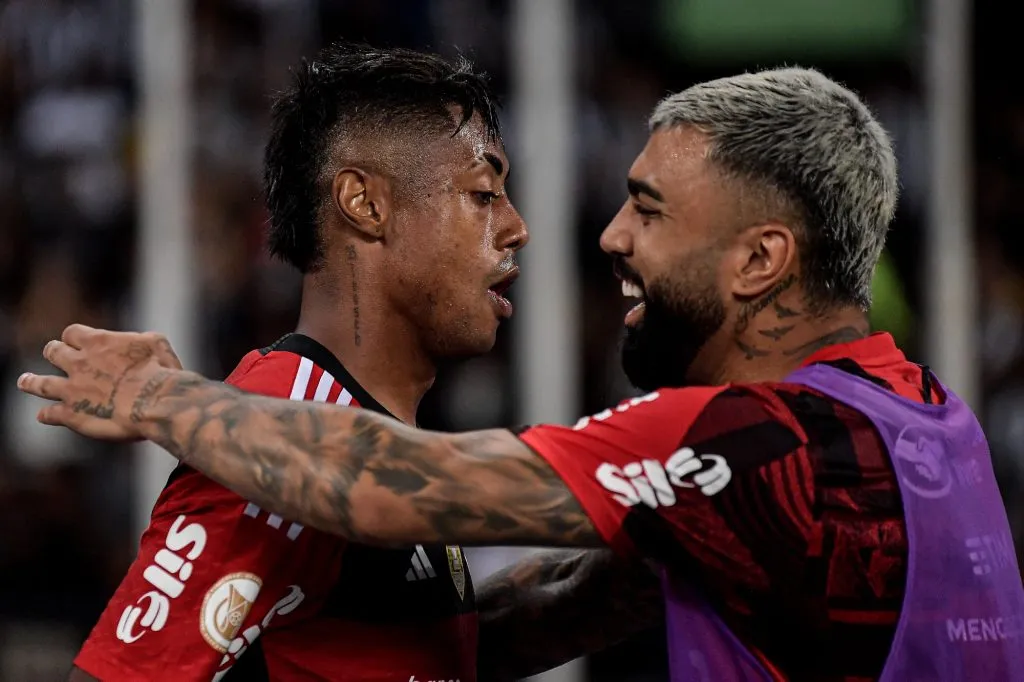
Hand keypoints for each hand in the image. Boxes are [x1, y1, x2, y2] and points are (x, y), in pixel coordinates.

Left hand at [17, 324, 183, 441]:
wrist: (155, 402)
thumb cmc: (161, 371)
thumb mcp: (156, 343)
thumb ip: (139, 340)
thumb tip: (137, 342)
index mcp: (98, 342)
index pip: (72, 333)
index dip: (75, 338)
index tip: (79, 344)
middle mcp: (79, 363)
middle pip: (53, 351)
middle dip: (54, 353)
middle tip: (53, 355)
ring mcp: (72, 389)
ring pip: (40, 383)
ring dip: (31, 382)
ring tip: (25, 381)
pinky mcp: (71, 414)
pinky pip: (49, 414)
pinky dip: (46, 415)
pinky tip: (44, 416)